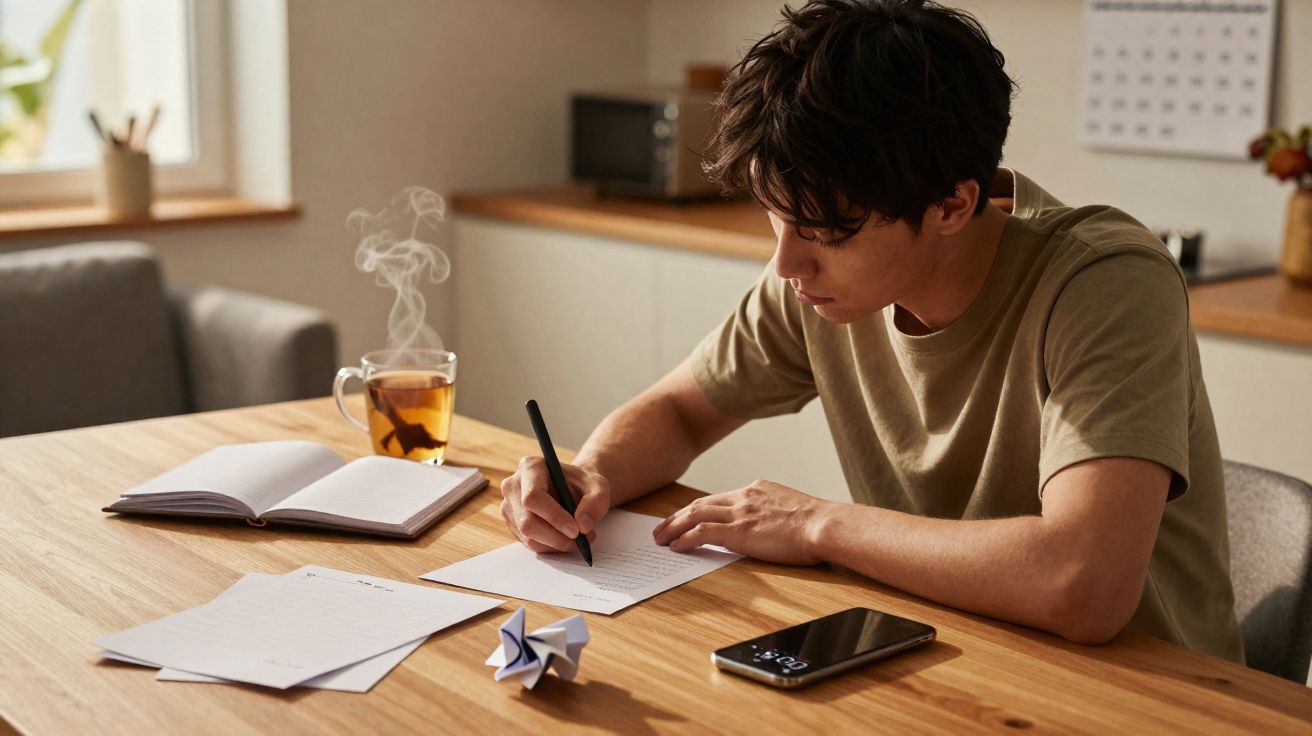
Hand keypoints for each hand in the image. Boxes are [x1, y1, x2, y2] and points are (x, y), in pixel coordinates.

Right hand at [499, 456, 609, 553]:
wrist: (573, 489)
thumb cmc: (582, 484)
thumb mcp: (598, 486)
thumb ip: (596, 501)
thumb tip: (583, 525)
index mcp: (530, 467)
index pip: (533, 497)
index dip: (554, 517)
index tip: (576, 530)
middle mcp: (513, 485)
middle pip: (527, 522)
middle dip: (556, 537)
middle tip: (579, 541)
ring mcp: (510, 506)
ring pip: (528, 537)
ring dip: (556, 544)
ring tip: (578, 539)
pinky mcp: (512, 523)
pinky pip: (529, 543)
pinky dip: (550, 546)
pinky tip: (564, 538)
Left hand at [652, 479, 831, 564]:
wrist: (825, 525)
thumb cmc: (818, 524)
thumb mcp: (791, 509)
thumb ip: (773, 512)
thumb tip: (768, 526)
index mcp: (757, 489)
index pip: (719, 499)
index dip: (699, 509)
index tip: (687, 517)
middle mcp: (744, 496)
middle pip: (701, 504)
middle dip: (678, 516)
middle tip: (662, 527)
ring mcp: (740, 512)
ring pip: (695, 515)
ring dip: (673, 527)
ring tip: (660, 538)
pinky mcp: (738, 530)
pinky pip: (702, 532)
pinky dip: (685, 538)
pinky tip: (676, 546)